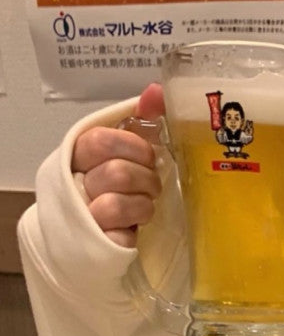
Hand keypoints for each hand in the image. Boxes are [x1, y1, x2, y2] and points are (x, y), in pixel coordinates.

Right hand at [71, 82, 164, 246]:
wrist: (91, 233)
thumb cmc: (112, 186)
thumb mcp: (124, 152)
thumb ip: (140, 121)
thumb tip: (157, 91)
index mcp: (78, 154)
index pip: (101, 140)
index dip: (133, 147)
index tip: (147, 156)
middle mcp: (74, 183)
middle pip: (116, 173)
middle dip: (145, 178)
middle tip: (151, 184)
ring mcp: (83, 216)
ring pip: (116, 205)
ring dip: (142, 205)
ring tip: (144, 205)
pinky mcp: (96, 244)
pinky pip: (121, 236)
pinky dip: (134, 230)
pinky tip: (133, 227)